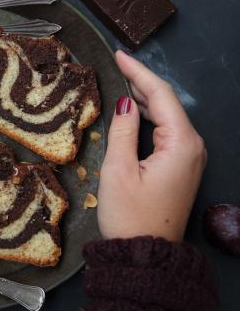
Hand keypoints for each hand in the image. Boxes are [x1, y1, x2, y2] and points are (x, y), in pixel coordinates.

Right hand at [98, 51, 206, 241]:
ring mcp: (190, 159)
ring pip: (167, 118)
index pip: (160, 95)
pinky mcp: (181, 168)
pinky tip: (134, 113)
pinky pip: (167, 134)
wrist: (144, 255)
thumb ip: (122, 131)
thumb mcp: (118, 170)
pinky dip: (149, 119)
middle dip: (142, 83)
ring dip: (145, 100)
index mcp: (181, 144)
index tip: (119, 55)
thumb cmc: (129, 215)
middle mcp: (193, 147)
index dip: (138, 72)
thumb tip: (125, 103)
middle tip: (117, 65)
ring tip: (122, 83)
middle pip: (167, 104)